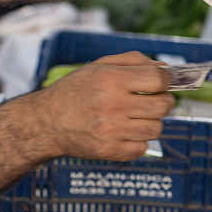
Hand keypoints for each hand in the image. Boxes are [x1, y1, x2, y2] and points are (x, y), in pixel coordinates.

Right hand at [30, 51, 174, 160]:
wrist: (45, 123)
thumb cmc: (76, 91)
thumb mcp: (100, 66)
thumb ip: (135, 61)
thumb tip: (166, 69)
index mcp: (111, 79)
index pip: (159, 80)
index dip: (166, 81)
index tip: (161, 83)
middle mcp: (112, 105)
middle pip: (163, 105)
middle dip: (164, 102)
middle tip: (153, 101)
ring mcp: (112, 131)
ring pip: (156, 129)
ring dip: (151, 122)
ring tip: (136, 117)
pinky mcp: (110, 151)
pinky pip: (143, 148)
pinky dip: (138, 141)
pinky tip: (125, 133)